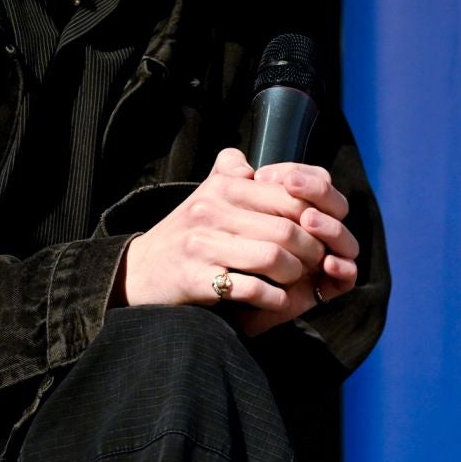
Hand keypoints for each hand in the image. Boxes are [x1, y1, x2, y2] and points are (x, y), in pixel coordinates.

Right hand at [118, 148, 359, 335]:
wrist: (139, 272)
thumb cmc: (185, 234)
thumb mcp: (206, 194)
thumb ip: (230, 171)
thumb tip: (253, 162)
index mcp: (223, 185)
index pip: (289, 194)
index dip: (316, 216)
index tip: (321, 233)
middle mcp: (212, 209)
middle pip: (287, 228)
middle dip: (312, 250)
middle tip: (318, 262)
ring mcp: (202, 244)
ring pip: (274, 257)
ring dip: (295, 273)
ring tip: (297, 279)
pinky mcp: (196, 279)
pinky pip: (250, 287)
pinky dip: (273, 297)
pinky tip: (278, 299)